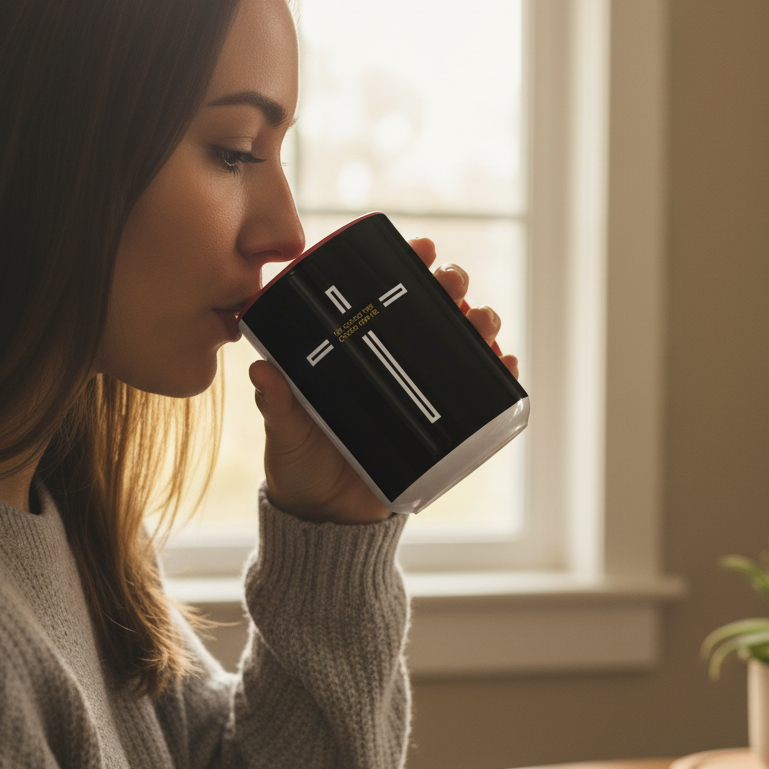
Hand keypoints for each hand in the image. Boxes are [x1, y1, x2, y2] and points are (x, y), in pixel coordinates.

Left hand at [249, 236, 519, 523]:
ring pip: (464, 345)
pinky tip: (506, 364)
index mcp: (358, 352)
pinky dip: (499, 376)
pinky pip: (481, 397)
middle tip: (452, 283)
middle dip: (452, 286)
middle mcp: (396, 364)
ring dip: (482, 324)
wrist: (326, 519)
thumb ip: (276, 402)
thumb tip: (261, 371)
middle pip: (435, 311)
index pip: (388, 296)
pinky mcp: (445, 430)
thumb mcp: (286, 429)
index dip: (409, 266)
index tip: (421, 248)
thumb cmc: (300, 465)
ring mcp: (424, 394)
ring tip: (482, 323)